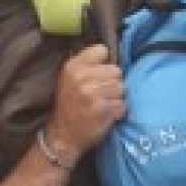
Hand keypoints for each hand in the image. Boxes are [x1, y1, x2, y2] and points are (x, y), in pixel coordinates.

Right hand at [45, 44, 125, 165]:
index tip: (98, 74)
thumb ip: (87, 64)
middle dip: (112, 82)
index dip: (104, 63)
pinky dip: (118, 111)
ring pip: (122, 88)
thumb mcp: (69, 79)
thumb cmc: (69, 104)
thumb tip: (111, 55)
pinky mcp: (103, 110)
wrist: (62, 135)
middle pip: (116, 70)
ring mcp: (92, 94)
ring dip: (116, 98)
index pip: (101, 50)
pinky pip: (122, 104)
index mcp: (73, 67)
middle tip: (101, 93)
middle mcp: (82, 77)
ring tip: (103, 104)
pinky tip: (106, 115)